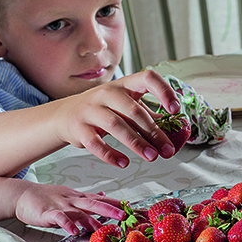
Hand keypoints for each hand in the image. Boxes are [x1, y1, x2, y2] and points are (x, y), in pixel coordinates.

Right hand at [15, 184, 124, 233]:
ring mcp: (61, 206)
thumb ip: (87, 198)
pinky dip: (66, 224)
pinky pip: (59, 218)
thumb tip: (104, 194)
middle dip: (111, 209)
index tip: (134, 209)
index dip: (118, 204)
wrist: (23, 195)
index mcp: (80, 198)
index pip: (103, 199)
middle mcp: (74, 200)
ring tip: (102, 228)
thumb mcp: (70, 196)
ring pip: (79, 211)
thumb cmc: (47, 198)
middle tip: (125, 215)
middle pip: (95, 203)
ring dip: (91, 220)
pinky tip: (73, 231)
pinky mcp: (48, 212)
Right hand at [50, 70, 180, 167]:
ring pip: (116, 126)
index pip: (148, 78)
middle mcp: (107, 93)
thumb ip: (146, 115)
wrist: (66, 115)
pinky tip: (124, 163)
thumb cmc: (103, 110)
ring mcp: (91, 110)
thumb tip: (175, 130)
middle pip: (134, 111)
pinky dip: (110, 154)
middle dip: (154, 132)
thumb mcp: (125, 106)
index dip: (164, 91)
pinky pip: (95, 143)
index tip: (175, 109)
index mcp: (124, 85)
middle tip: (168, 150)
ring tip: (152, 157)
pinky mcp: (79, 128)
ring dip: (136, 143)